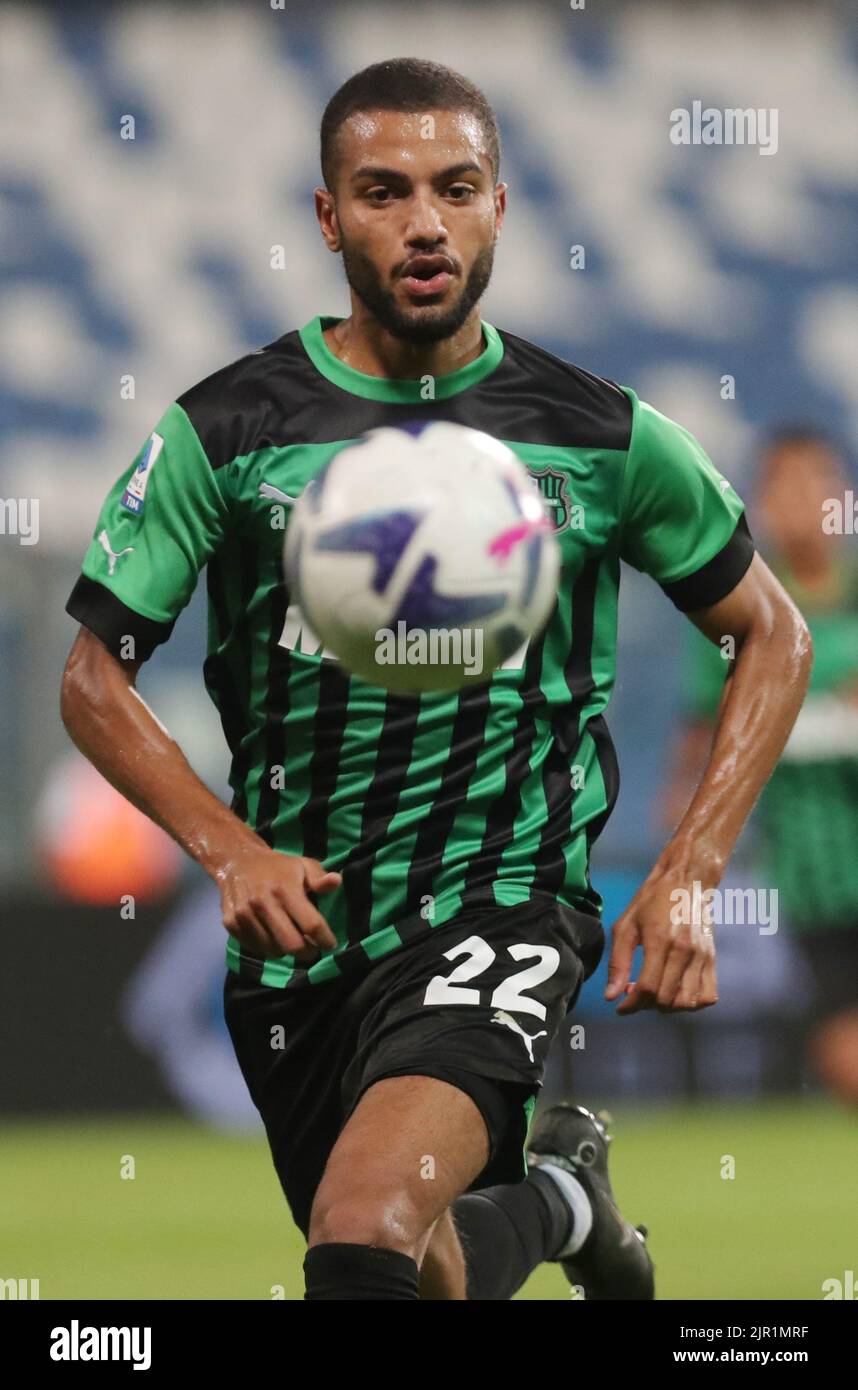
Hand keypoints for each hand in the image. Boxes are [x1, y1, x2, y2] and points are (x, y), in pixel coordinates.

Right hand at [209, 837, 341, 962]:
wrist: (236, 860)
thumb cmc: (277, 866)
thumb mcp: (302, 865)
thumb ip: (320, 877)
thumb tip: (336, 882)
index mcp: (285, 889)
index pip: (311, 924)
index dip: (325, 939)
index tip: (330, 944)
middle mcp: (263, 904)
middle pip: (292, 945)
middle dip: (308, 952)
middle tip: (313, 949)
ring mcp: (245, 916)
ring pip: (273, 951)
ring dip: (287, 950)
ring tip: (292, 940)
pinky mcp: (231, 924)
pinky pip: (255, 949)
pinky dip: (268, 948)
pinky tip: (273, 937)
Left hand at [604, 864, 718, 1014]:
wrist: (687, 880)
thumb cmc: (652, 900)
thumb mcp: (626, 925)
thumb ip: (618, 962)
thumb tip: (611, 995)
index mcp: (660, 941)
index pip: (648, 988)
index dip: (631, 1004)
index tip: (620, 1006)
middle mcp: (684, 952)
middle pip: (666, 999)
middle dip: (645, 1005)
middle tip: (634, 993)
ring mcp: (702, 957)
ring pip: (688, 1003)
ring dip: (668, 1006)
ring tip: (655, 993)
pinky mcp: (712, 959)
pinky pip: (708, 995)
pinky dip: (692, 1002)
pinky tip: (676, 992)